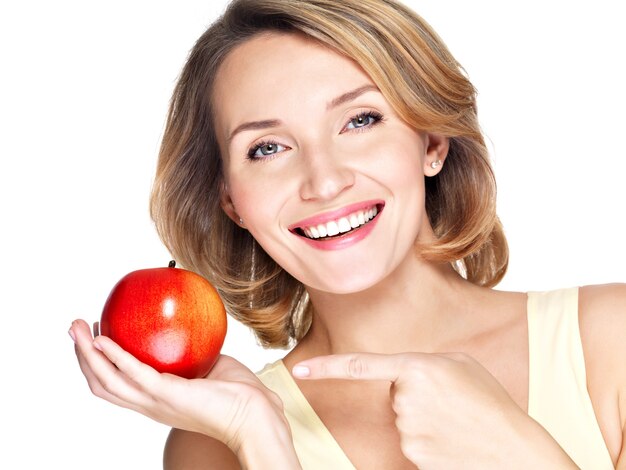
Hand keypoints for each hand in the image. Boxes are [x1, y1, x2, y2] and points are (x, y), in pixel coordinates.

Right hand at [69, 319, 286, 454]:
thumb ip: (194, 350)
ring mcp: (155, 402)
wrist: (255, 414)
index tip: (93, 336)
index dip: (99, 363)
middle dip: (82, 356)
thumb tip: (190, 324)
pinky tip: (104, 338)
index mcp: (157, 399)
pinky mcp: (166, 395)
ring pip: (107, 381)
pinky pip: (133, 373)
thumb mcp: (210, 364)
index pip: (117, 385)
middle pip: (102, 383)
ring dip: (86, 354)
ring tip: (77, 328)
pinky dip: (114, 356)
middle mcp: (150, 404)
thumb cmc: (240, 393)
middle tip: (74, 328)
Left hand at [292, 352, 574, 468]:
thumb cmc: (492, 404)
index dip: (326, 369)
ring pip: (402, 420)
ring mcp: (408, 429)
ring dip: (423, 421)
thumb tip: (401, 379)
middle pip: (393, 396)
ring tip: (457, 421)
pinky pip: (410, 442)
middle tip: (451, 404)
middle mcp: (406, 397)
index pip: (360, 366)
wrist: (516, 450)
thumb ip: (424, 365)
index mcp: (418, 367)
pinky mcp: (413, 454)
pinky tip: (451, 441)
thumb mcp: (462, 366)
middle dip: (414, 398)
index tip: (298, 371)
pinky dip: (427, 442)